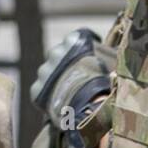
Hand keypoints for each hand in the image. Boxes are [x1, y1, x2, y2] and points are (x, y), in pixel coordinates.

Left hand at [31, 29, 112, 147]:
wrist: (90, 108)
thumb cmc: (107, 84)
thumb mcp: (111, 63)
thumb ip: (104, 55)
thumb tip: (111, 55)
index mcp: (73, 41)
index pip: (75, 38)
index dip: (83, 47)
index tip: (89, 55)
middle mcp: (55, 52)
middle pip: (58, 54)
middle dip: (66, 63)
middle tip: (77, 77)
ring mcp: (44, 71)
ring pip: (48, 72)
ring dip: (56, 79)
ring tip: (69, 93)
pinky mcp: (37, 90)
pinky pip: (41, 90)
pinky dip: (49, 95)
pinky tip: (60, 103)